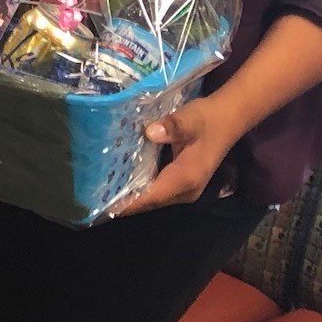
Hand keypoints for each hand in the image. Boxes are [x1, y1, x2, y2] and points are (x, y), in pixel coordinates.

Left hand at [111, 95, 241, 215]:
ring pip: (152, 197)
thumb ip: (172, 126)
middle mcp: (185, 190)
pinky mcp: (181, 181)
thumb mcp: (189, 118)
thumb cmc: (207, 119)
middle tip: (92, 194)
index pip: (151, 196)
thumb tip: (150, 132)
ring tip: (99, 188)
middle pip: (149, 201)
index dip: (127, 202)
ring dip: (129, 195)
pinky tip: (119, 177)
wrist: (229, 118)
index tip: (102, 204)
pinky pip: (156, 189)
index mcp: (186, 179)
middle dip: (123, 201)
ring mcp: (184, 188)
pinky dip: (138, 187)